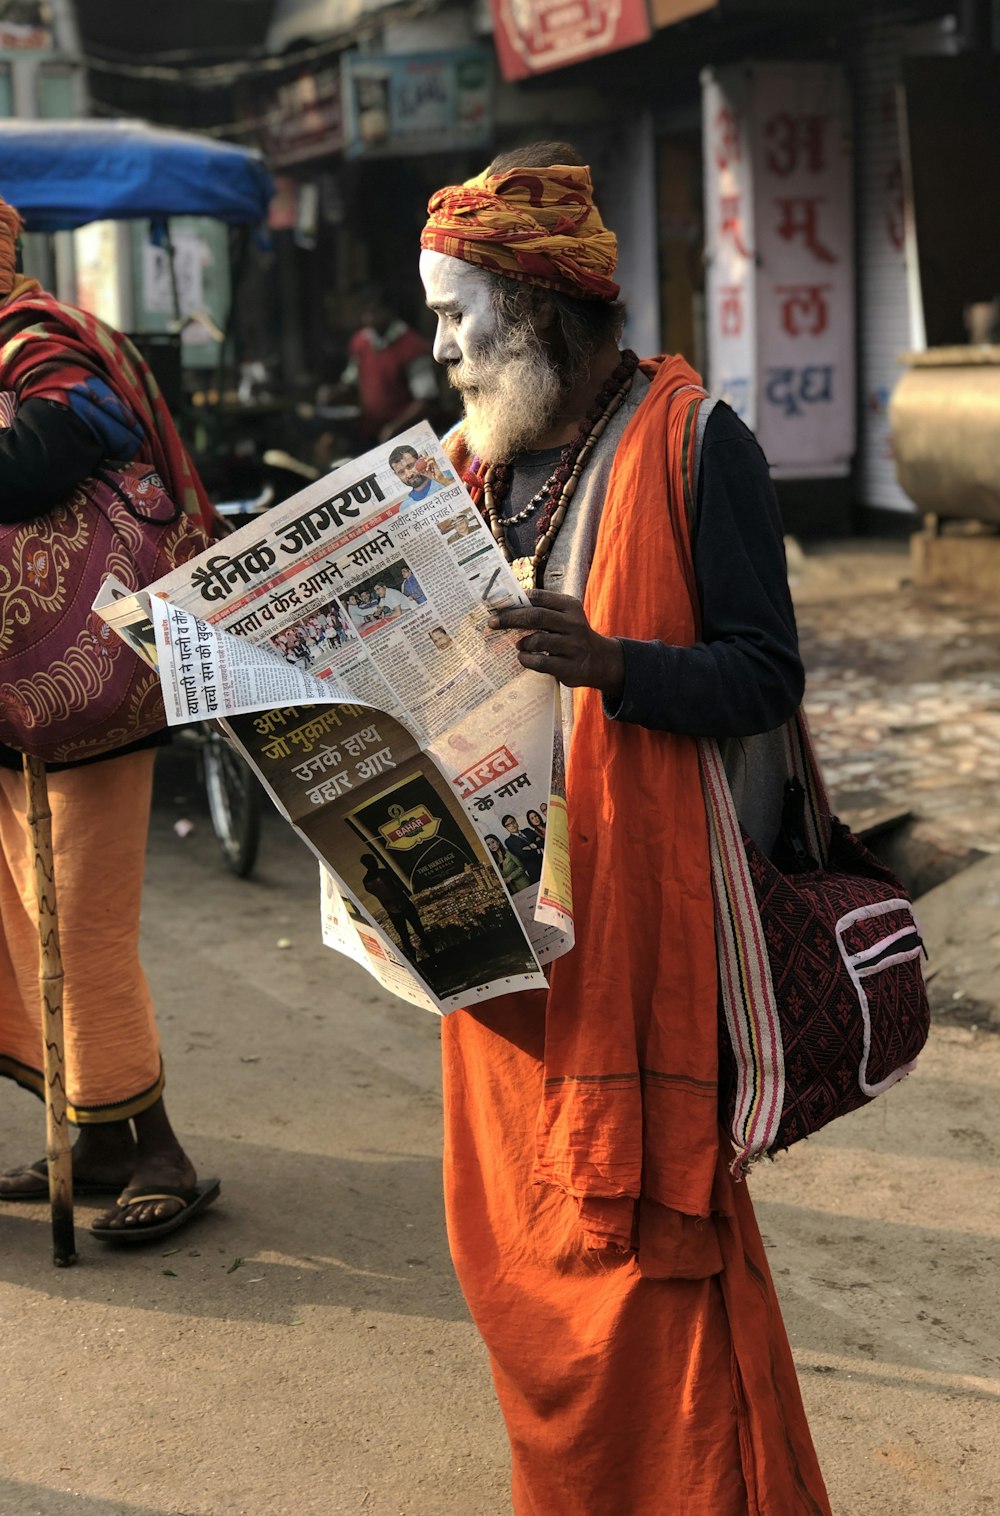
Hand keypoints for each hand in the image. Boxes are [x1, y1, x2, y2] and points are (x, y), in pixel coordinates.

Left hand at [488, 589, 624, 699]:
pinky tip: (525, 658)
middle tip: (492, 622)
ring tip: (520, 645)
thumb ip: (542, 610)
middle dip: (510, 618)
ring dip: (522, 643)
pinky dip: (526, 660)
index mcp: (570, 606)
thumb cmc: (572, 635)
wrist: (600, 660)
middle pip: (536, 616)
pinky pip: (540, 662)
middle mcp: (573, 624)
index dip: (515, 600)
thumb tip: (506, 607)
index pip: (539, 597)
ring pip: (537, 640)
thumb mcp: (565, 616)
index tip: (497, 605)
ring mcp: (573, 646)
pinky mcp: (569, 667)